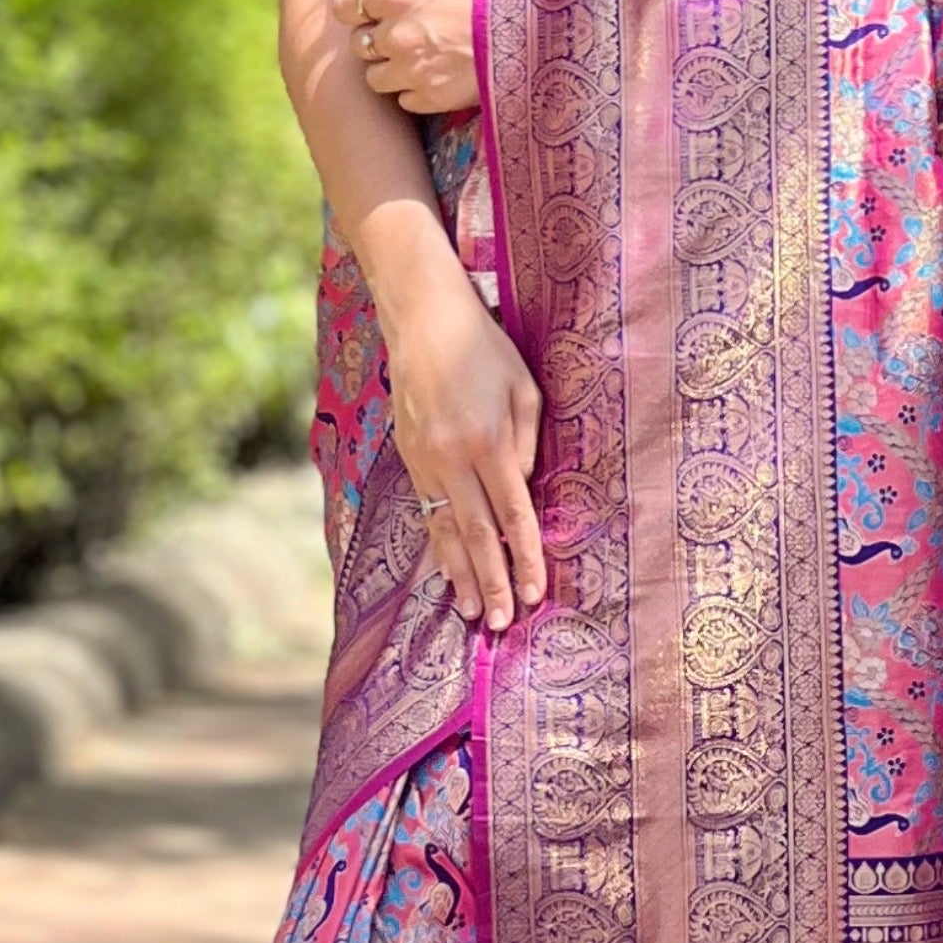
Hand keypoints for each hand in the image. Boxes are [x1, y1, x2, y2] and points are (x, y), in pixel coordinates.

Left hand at [337, 0, 479, 114]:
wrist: (531, 30)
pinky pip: (404, 99)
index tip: (372, 10)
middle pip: (358, 44)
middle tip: (408, 33)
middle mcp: (394, 34)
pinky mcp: (428, 98)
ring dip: (391, 69)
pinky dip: (415, 90)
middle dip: (376, 40)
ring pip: (375, 78)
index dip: (357, 8)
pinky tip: (439, 75)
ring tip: (423, 58)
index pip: (343, 5)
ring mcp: (409, 70)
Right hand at [374, 249, 546, 631]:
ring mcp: (425, 461)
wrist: (421, 318)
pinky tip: (445, 570)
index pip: (513, 516)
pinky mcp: (408, 457)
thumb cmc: (484, 347)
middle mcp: (453, 459)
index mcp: (489, 442)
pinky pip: (426, 511)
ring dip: (458, 574)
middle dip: (490, 582)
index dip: (523, 558)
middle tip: (499, 623)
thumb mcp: (524, 387)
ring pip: (444, 530)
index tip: (533, 594)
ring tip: (469, 611)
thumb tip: (523, 487)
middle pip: (476, 535)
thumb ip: (528, 442)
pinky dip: (438, 545)